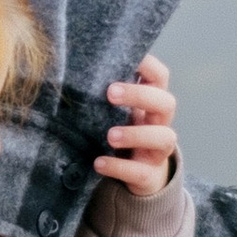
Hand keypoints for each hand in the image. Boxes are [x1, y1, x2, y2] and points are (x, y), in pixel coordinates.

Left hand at [93, 55, 178, 198]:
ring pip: (163, 138)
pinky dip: (119, 167)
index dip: (149, 66)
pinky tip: (99, 163)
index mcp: (151, 103)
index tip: (129, 59)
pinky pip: (140, 171)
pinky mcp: (149, 175)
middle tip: (110, 93)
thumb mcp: (116, 113)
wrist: (137, 177)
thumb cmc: (122, 134)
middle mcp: (159, 124)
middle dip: (140, 96)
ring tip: (110, 136)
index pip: (160, 78)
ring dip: (136, 134)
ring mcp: (157, 151)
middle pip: (166, 103)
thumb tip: (70, 72)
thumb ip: (105, 96)